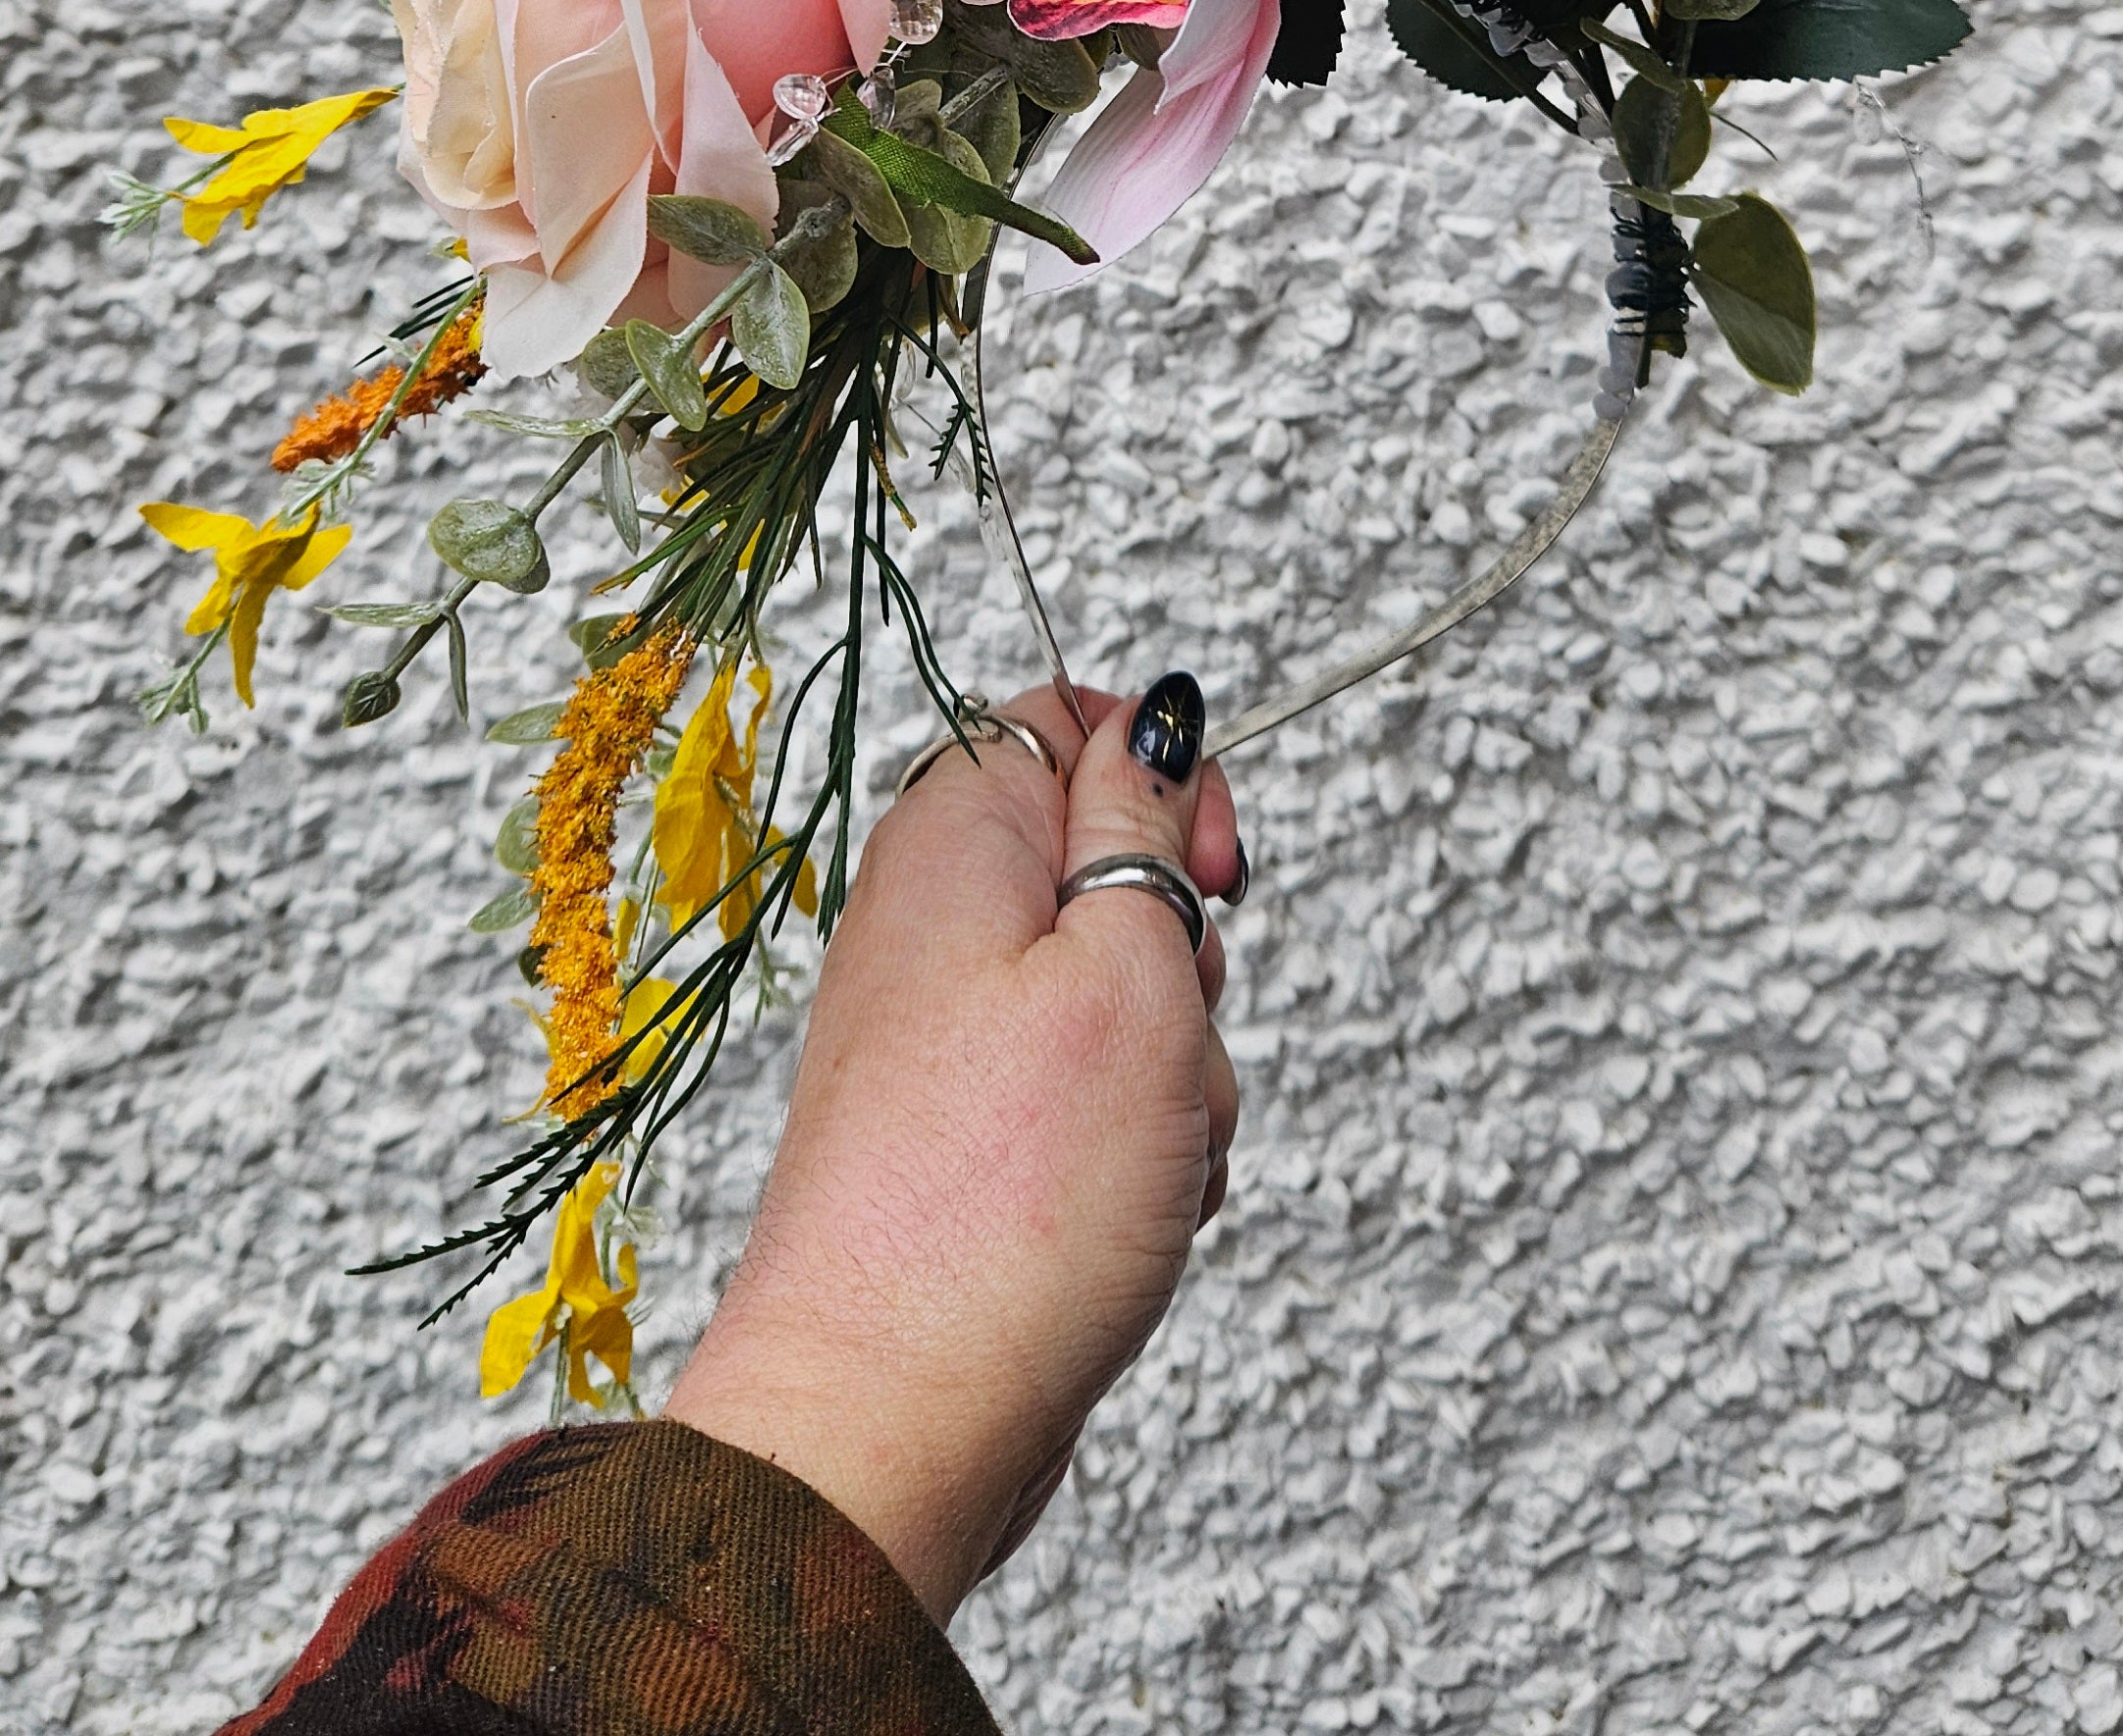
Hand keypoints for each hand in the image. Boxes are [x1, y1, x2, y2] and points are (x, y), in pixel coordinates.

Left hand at [663, 675, 1241, 1622]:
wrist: (893, 1419)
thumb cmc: (1002, 1201)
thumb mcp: (1126, 966)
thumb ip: (1149, 826)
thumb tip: (1157, 720)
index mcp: (956, 835)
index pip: (1069, 718)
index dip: (1165, 769)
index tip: (1214, 863)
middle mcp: (936, 920)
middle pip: (1118, 869)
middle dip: (1188, 949)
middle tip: (1168, 1021)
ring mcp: (952, 1034)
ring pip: (1126, 995)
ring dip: (1176, 1066)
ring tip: (1145, 1142)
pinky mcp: (973, 1133)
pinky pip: (1098, 1094)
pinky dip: (1142, 1141)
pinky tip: (1129, 1205)